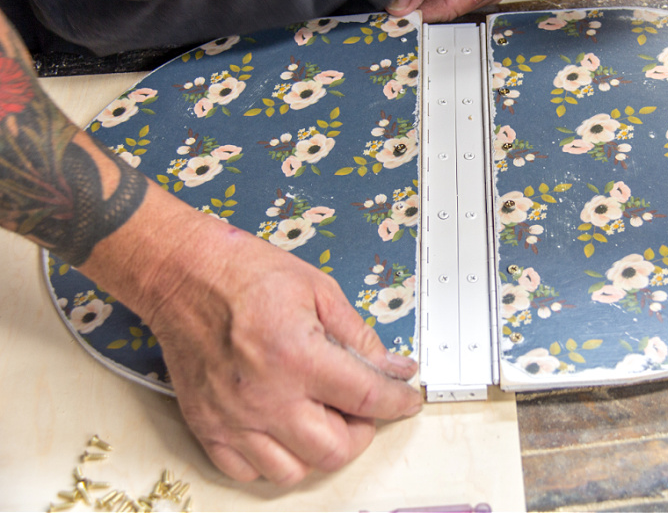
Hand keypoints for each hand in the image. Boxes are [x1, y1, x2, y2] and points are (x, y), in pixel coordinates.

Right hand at [81, 185, 421, 484]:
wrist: (183, 273)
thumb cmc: (245, 273)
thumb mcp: (318, 289)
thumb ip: (359, 335)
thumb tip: (393, 366)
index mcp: (298, 356)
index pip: (367, 398)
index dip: (397, 402)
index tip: (406, 399)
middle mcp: (266, 396)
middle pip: (334, 449)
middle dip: (361, 432)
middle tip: (361, 408)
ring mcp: (233, 417)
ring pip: (293, 471)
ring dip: (318, 450)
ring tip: (321, 418)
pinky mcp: (207, 426)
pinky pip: (246, 471)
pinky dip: (272, 460)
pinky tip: (282, 430)